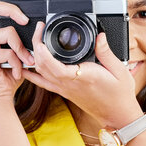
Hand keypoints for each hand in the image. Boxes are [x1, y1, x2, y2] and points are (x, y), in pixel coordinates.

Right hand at [0, 0, 34, 102]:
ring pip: (7, 32)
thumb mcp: (17, 49)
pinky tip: (19, 70)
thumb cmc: (8, 70)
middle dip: (12, 9)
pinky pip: (9, 52)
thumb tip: (37, 25)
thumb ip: (21, 35)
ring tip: (27, 59)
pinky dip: (19, 62)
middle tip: (25, 20)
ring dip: (22, 47)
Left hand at [22, 22, 142, 127]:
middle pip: (43, 66)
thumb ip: (107, 52)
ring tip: (36, 42)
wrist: (117, 115)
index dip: (44, 52)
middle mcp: (70, 84)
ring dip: (35, 58)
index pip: (55, 66)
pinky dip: (33, 75)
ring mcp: (65, 89)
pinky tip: (26, 69)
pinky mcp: (65, 93)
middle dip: (37, 47)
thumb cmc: (119, 95)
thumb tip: (100, 36)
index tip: (41, 36)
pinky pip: (44, 84)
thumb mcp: (119, 70)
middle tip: (39, 31)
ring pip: (41, 74)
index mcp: (83, 76)